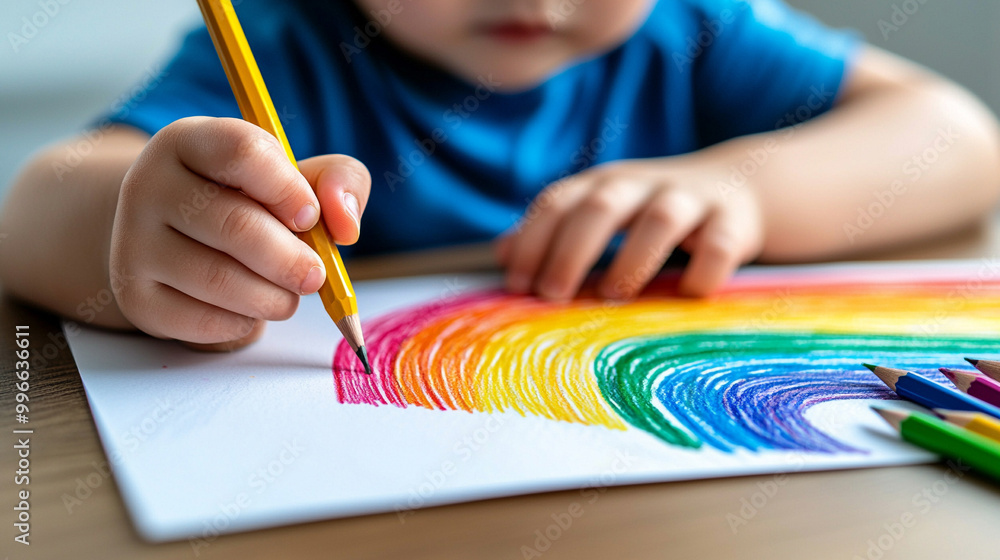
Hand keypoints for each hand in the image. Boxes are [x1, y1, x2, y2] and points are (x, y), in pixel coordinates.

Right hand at [110, 117, 370, 349]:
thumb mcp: (297, 176)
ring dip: (273, 298)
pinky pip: (202, 320)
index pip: (242, 153)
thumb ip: (339, 182)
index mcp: (190, 141)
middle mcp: (148, 185)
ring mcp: (133, 241)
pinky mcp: (135, 296)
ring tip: (288, 294)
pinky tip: (250, 309)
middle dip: (290, 260)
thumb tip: (345, 226)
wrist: (175, 239)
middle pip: (235, 225)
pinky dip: (243, 323)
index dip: (288, 189)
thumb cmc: (251, 202)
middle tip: (315, 275)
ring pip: (219, 279)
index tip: (308, 217)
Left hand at [497, 156, 763, 299]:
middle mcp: (643, 186)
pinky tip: (686, 295)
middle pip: (601, 205)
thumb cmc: (650, 211)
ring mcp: (691, 201)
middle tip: (552, 294)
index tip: (517, 283)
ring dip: (633, 257)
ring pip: (661, 218)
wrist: (739, 187)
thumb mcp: (601, 211)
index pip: (558, 202)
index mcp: (603, 184)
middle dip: (571, 250)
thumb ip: (555, 230)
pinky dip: (703, 272)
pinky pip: (720, 246)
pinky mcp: (733, 222)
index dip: (532, 240)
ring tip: (612, 294)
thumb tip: (501, 254)